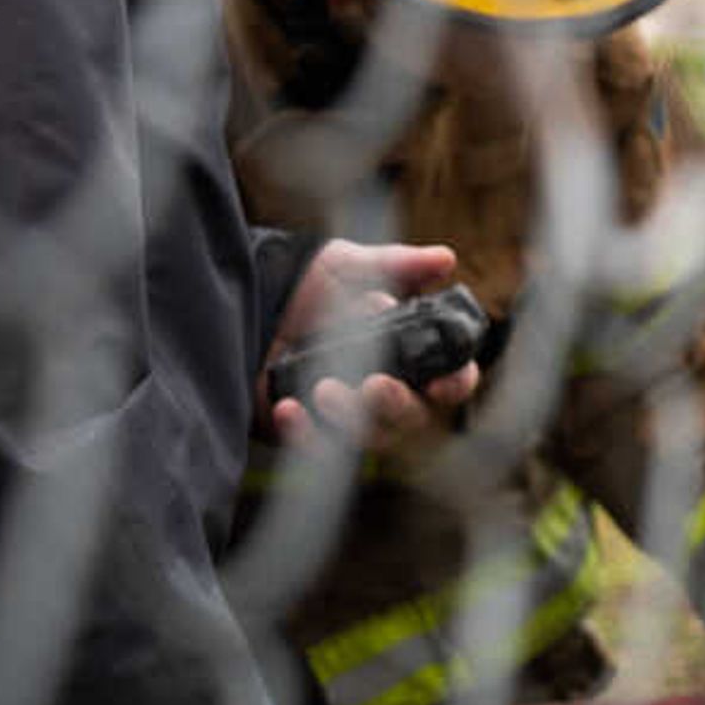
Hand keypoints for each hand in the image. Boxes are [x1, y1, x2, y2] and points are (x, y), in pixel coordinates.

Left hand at [263, 243, 468, 464]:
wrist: (250, 297)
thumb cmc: (313, 283)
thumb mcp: (352, 265)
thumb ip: (399, 264)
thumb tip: (445, 259)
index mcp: (410, 354)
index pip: (450, 379)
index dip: (454, 384)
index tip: (441, 383)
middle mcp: (386, 388)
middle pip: (410, 416)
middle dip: (397, 404)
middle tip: (376, 385)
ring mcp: (348, 414)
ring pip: (366, 435)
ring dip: (350, 416)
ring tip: (324, 389)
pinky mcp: (307, 429)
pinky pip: (313, 446)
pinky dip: (304, 432)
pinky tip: (289, 408)